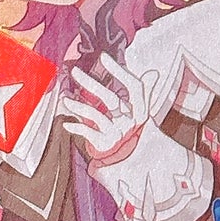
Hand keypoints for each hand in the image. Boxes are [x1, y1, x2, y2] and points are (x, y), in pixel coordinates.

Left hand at [60, 51, 154, 166]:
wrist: (137, 163)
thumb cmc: (137, 133)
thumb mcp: (144, 114)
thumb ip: (146, 93)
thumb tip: (154, 74)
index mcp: (141, 109)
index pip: (133, 86)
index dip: (119, 71)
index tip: (103, 57)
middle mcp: (130, 121)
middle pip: (111, 99)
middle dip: (91, 83)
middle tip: (74, 71)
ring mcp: (117, 133)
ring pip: (96, 116)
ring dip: (79, 106)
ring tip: (65, 100)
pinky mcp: (105, 145)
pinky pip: (89, 133)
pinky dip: (77, 127)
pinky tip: (66, 123)